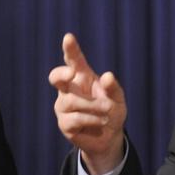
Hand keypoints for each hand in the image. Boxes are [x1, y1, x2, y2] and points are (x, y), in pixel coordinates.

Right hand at [48, 32, 126, 174]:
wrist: (109, 137)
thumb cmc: (112, 112)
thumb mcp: (118, 99)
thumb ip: (114, 88)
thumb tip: (107, 76)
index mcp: (82, 77)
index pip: (74, 60)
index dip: (70, 49)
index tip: (68, 38)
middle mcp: (69, 89)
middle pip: (56, 76)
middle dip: (61, 73)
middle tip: (72, 73)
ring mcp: (63, 106)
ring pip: (71, 101)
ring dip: (93, 106)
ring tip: (106, 112)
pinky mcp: (64, 123)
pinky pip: (74, 118)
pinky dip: (91, 119)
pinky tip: (100, 121)